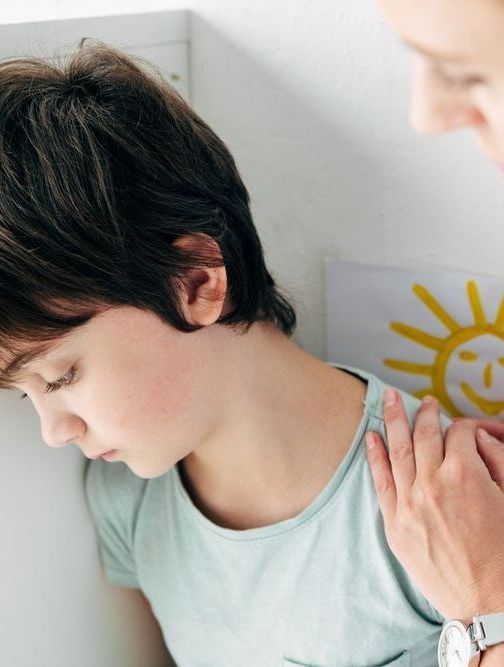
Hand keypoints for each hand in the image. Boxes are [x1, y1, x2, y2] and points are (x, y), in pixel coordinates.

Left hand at [365, 390, 503, 621]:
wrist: (486, 603)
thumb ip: (496, 461)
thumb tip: (477, 436)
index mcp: (465, 475)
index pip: (459, 433)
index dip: (465, 426)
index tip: (466, 429)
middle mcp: (432, 483)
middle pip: (425, 434)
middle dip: (426, 412)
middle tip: (425, 400)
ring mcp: (409, 503)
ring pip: (398, 450)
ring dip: (393, 420)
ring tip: (389, 399)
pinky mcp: (394, 523)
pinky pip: (380, 481)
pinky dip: (375, 456)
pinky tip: (371, 436)